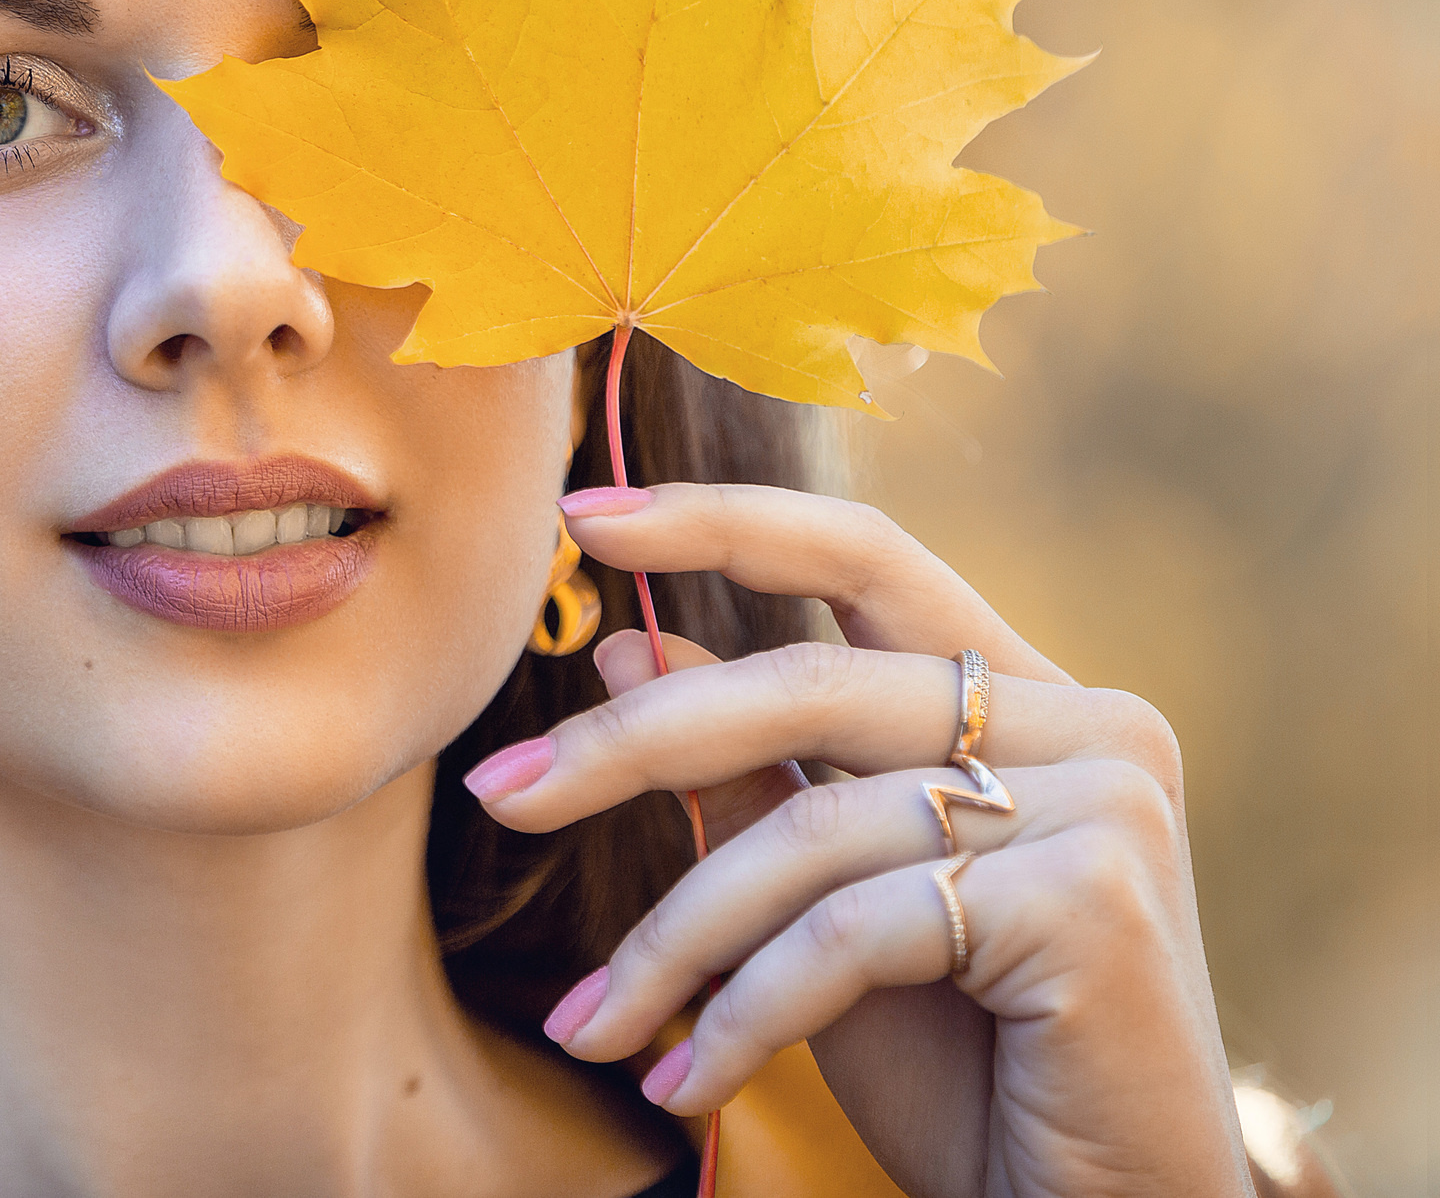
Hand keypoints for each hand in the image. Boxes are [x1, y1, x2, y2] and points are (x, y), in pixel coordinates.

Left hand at [467, 483, 1248, 1197]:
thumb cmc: (970, 1069)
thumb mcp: (828, 902)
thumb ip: (755, 772)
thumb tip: (626, 647)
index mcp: (1035, 696)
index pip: (866, 555)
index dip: (720, 521)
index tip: (578, 520)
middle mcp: (1088, 724)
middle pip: (802, 684)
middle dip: (626, 746)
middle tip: (501, 793)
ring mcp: (1102, 803)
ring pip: (808, 829)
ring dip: (673, 943)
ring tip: (594, 1029)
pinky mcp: (1088, 901)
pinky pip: (849, 931)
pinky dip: (742, 1013)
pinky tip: (684, 1084)